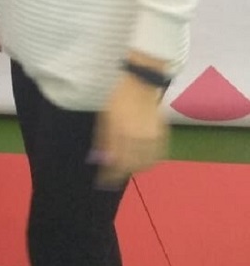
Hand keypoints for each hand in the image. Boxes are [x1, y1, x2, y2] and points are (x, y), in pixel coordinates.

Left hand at [92, 74, 167, 188]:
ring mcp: (152, 138)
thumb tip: (103, 161)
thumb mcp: (105, 117)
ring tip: (126, 166)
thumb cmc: (118, 98)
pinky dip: (147, 163)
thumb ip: (104, 140)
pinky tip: (141, 161)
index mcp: (121, 131)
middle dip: (121, 172)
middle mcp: (138, 137)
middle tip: (113, 174)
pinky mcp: (163, 136)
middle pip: (130, 166)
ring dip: (134, 168)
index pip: (116, 162)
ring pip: (144, 165)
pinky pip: (156, 158)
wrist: (141, 84)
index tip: (103, 182)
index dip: (109, 175)